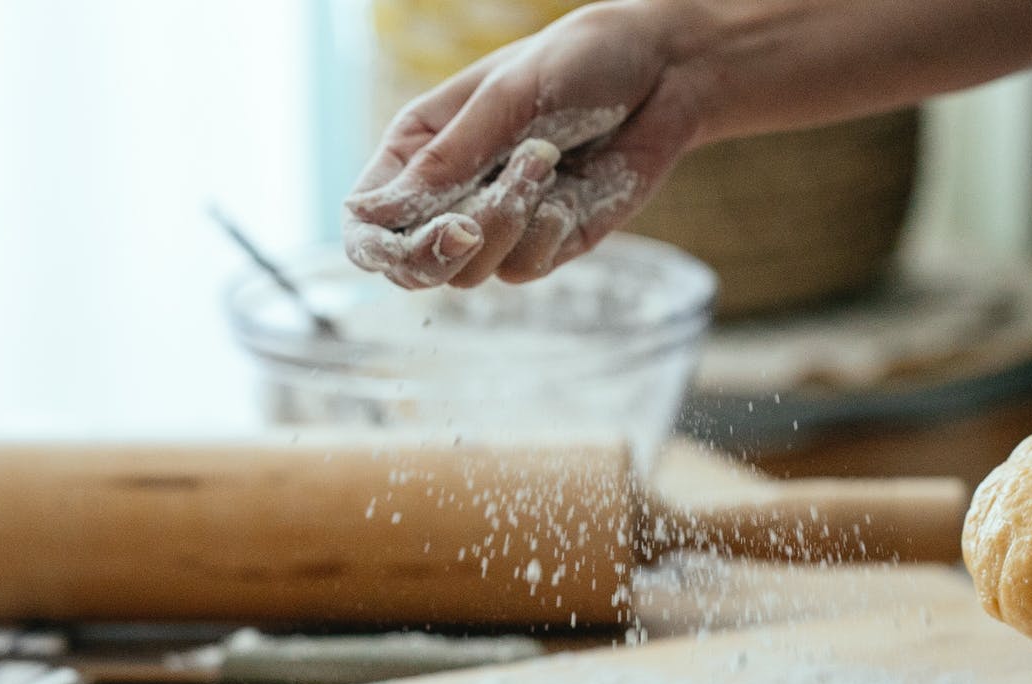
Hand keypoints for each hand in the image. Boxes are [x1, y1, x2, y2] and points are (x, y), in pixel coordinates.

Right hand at [343, 2, 700, 288]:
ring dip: (504, 224)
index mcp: (419, 148)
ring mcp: (498, 223)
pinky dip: (544, 234)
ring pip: (470, 274)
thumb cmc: (577, 62)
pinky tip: (568, 191)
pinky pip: (524, 268)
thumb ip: (443, 161)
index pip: (367, 221)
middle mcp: (451, 193)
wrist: (664, 72)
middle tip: (466, 224)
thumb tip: (367, 215)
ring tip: (542, 160)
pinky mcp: (546, 241)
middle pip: (411, 266)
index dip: (371, 245)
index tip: (393, 245)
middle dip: (435, 253)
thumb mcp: (504, 98)